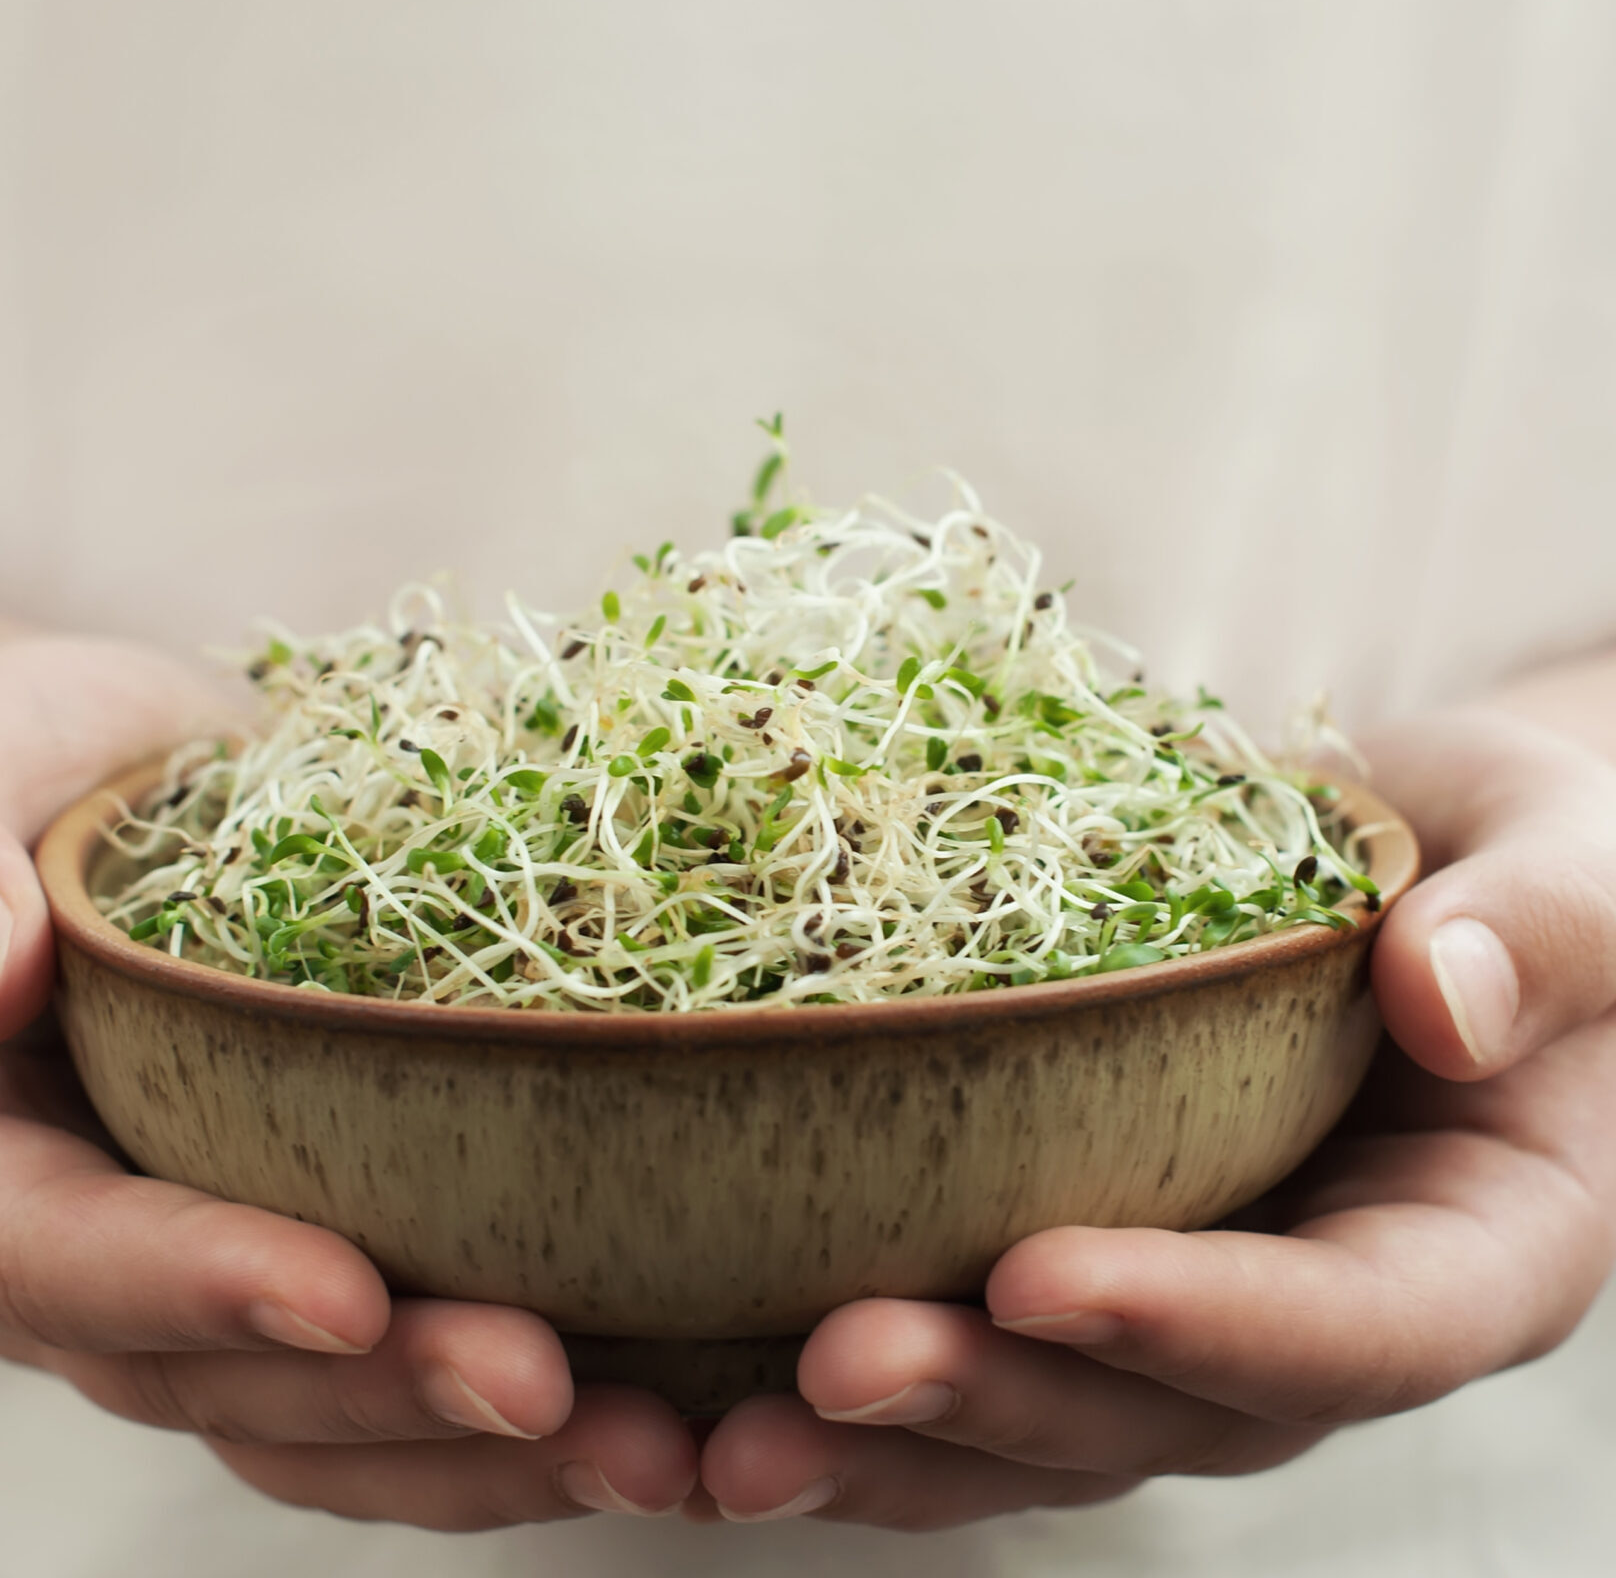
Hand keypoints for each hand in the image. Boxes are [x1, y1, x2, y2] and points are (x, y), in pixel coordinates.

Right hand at [0, 632, 696, 1526]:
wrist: (176, 784)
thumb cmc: (63, 757)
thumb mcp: (2, 754)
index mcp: (3, 1154)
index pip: (68, 1254)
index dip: (199, 1285)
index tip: (346, 1295)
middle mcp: (110, 1244)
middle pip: (224, 1377)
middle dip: (389, 1393)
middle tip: (544, 1385)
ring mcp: (232, 1265)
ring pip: (337, 1413)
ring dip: (487, 1451)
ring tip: (652, 1451)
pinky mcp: (348, 1243)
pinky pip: (418, 1366)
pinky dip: (531, 1411)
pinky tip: (668, 1413)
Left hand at [697, 689, 1615, 1527]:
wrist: (1430, 860)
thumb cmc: (1528, 858)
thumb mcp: (1574, 865)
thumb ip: (1537, 934)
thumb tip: (1440, 998)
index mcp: (1466, 1250)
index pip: (1350, 1329)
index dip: (1199, 1321)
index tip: (1039, 1275)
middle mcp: (1315, 1311)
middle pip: (1154, 1410)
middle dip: (990, 1401)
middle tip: (829, 1370)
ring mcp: (1190, 1295)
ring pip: (1034, 1418)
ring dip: (873, 1445)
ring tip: (704, 1445)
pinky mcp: (1087, 1243)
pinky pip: (969, 1337)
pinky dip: (829, 1374)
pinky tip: (689, 1384)